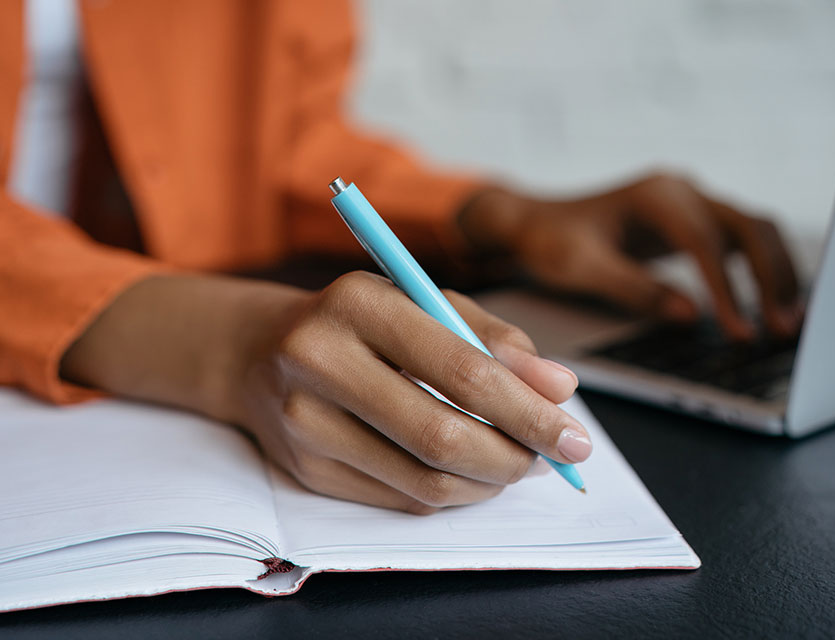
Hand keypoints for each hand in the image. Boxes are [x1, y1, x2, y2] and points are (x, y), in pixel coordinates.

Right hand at [61, 273, 589, 513]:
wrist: (259, 350)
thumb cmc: (359, 320)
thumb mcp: (423, 301)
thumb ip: (494, 337)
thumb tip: (559, 388)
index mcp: (358, 303)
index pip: (461, 370)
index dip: (528, 411)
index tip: (574, 434)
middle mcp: (319, 361)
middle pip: (441, 435)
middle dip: (515, 457)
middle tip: (551, 459)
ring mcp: (303, 422)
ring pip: (423, 479)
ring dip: (487, 482)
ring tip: (515, 463)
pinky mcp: (303, 469)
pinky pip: (399, 498)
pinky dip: (450, 493)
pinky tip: (469, 474)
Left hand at [457, 172, 801, 339]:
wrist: (534, 223)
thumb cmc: (550, 241)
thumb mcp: (580, 267)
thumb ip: (633, 288)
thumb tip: (688, 315)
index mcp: (655, 195)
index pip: (704, 240)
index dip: (726, 287)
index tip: (737, 329)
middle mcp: (681, 191)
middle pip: (749, 226)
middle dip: (772, 277)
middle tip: (783, 328)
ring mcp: (692, 203)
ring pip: (755, 230)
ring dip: (777, 273)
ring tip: (788, 323)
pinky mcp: (694, 223)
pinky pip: (742, 242)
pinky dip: (762, 271)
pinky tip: (772, 306)